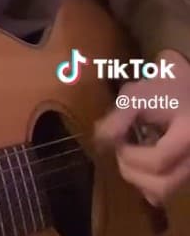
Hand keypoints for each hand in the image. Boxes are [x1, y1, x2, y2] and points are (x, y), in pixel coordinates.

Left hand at [94, 49, 189, 205]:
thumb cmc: (163, 87)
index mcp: (187, 135)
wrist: (188, 89)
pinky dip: (151, 182)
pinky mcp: (187, 171)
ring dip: (140, 179)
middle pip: (163, 186)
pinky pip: (169, 189)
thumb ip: (119, 118)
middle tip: (121, 153)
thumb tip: (99, 141)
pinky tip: (144, 160)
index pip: (158, 161)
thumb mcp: (138, 94)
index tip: (118, 141)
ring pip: (165, 192)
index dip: (131, 155)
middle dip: (133, 173)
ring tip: (131, 155)